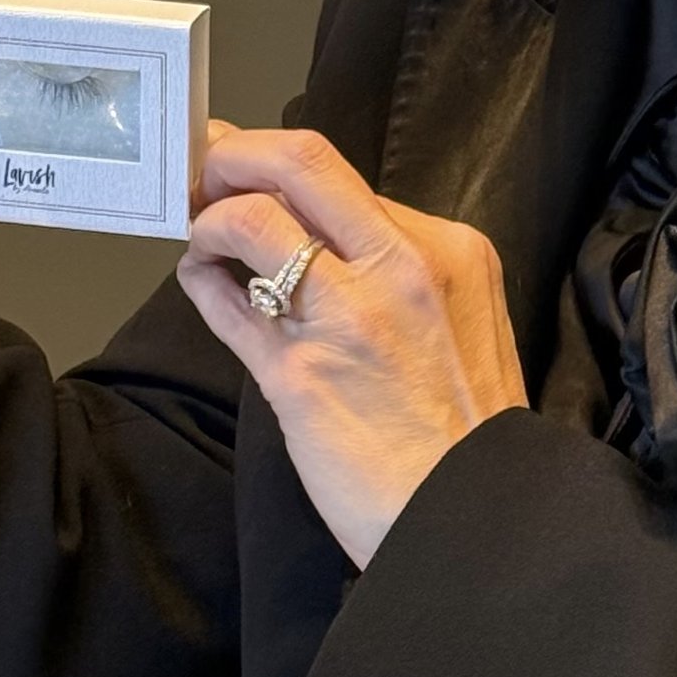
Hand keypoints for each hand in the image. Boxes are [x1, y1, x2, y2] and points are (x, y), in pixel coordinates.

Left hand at [178, 123, 526, 567]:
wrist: (476, 522)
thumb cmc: (465, 430)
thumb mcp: (459, 319)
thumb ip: (395, 268)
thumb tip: (314, 229)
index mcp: (448, 250)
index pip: (339, 173)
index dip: (272, 158)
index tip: (240, 158)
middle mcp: (402, 268)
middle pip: (297, 162)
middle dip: (232, 154)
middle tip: (201, 169)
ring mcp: (348, 318)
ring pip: (253, 221)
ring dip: (209, 220)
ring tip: (201, 237)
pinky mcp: (301, 376)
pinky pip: (229, 304)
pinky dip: (202, 278)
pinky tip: (199, 278)